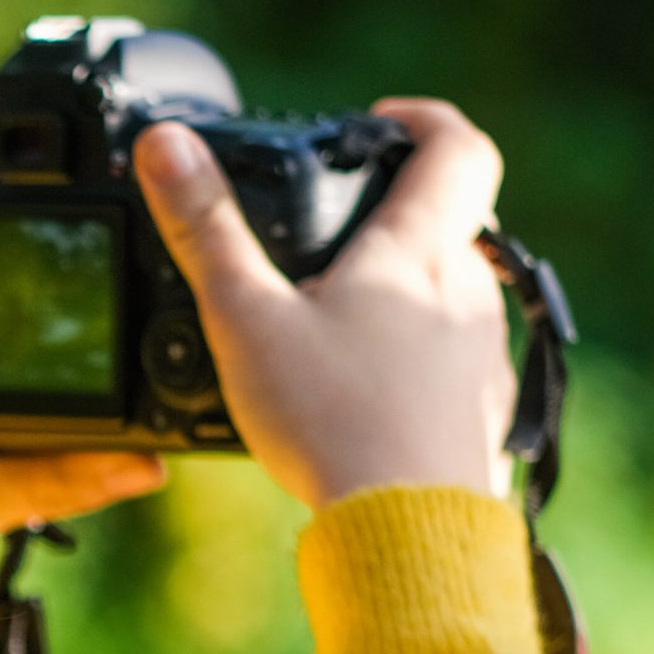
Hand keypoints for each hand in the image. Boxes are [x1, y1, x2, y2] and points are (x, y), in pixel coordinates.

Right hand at [132, 99, 515, 511]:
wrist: (406, 534)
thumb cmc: (331, 423)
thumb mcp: (245, 318)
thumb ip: (204, 228)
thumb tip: (166, 144)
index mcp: (418, 250)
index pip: (457, 145)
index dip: (420, 118)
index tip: (378, 124)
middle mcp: (468, 292)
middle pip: (449, 224)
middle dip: (392, 221)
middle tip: (331, 243)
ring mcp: (485, 356)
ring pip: (452, 297)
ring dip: (404, 296)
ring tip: (337, 329)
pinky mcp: (486, 414)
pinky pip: (455, 367)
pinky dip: (416, 364)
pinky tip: (366, 399)